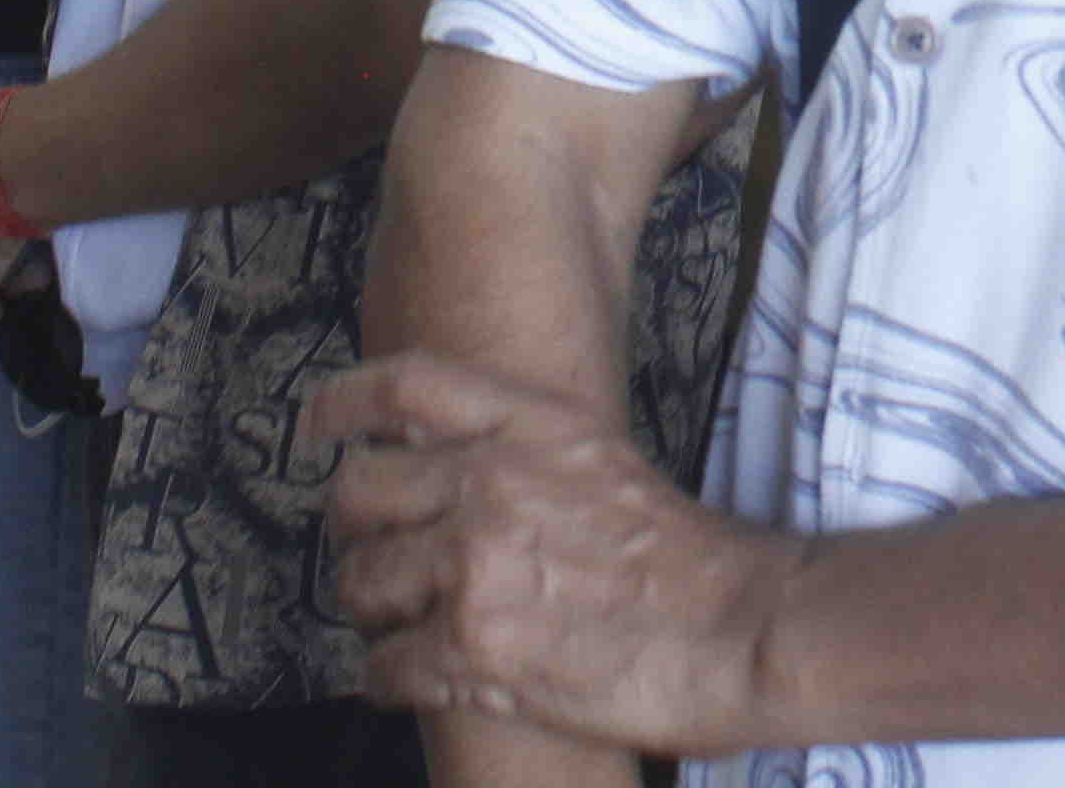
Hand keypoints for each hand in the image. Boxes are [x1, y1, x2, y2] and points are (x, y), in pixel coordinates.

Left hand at [311, 351, 794, 754]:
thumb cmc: (689, 557)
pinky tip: (415, 678)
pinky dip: (388, 677)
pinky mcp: (473, 650)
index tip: (318, 428)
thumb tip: (456, 472)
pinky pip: (382, 665)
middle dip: (354, 534)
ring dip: (373, 611)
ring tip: (405, 627)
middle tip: (377, 560)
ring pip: (361, 584)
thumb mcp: (602, 460)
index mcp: (529, 425)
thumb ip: (524, 452)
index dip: (342, 405)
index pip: (402, 387)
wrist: (746, 629)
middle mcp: (490, 483)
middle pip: (359, 493)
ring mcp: (476, 566)